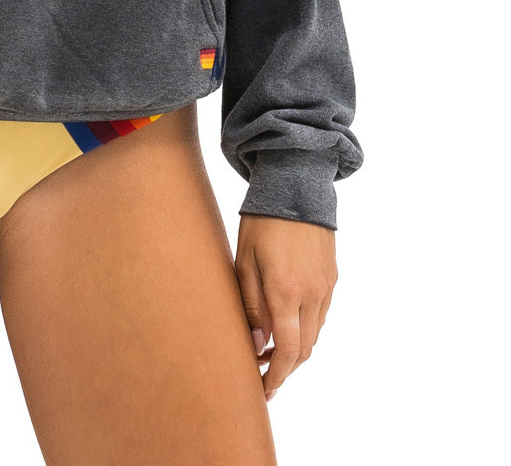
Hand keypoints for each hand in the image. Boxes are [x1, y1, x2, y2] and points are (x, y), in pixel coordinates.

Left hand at [234, 215, 336, 402]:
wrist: (296, 185)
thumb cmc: (261, 221)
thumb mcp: (244, 261)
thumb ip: (251, 306)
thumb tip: (258, 344)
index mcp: (286, 291)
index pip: (286, 351)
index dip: (276, 376)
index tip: (264, 390)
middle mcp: (311, 295)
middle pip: (304, 350)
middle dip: (285, 370)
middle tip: (264, 377)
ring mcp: (326, 287)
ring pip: (315, 336)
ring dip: (296, 351)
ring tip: (272, 353)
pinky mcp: (332, 278)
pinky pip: (322, 316)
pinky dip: (307, 330)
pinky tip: (289, 326)